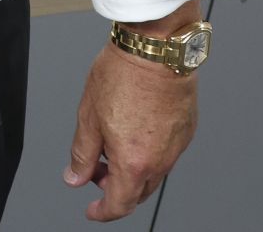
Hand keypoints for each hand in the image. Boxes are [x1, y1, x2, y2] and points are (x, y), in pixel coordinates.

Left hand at [64, 42, 198, 220]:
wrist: (156, 50)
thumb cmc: (123, 75)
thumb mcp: (88, 117)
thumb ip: (82, 154)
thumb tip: (75, 177)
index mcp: (134, 162)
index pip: (119, 204)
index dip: (102, 212)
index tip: (92, 210)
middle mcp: (160, 160)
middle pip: (138, 192)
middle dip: (114, 188)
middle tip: (95, 171)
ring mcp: (177, 147)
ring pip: (153, 173)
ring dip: (131, 170)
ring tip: (110, 144)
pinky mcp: (186, 131)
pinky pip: (166, 153)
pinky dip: (147, 153)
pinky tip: (132, 130)